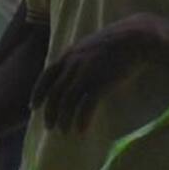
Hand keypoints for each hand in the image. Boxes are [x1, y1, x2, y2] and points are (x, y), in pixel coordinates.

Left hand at [31, 13, 166, 131]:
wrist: (136, 38)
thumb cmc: (115, 43)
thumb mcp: (88, 47)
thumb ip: (76, 60)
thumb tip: (68, 76)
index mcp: (68, 55)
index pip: (46, 76)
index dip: (37, 93)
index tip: (33, 107)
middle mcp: (73, 64)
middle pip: (55, 93)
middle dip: (50, 112)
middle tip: (49, 126)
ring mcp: (86, 73)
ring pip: (68, 102)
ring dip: (64, 120)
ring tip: (64, 132)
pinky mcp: (101, 83)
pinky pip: (86, 106)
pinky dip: (81, 120)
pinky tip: (81, 131)